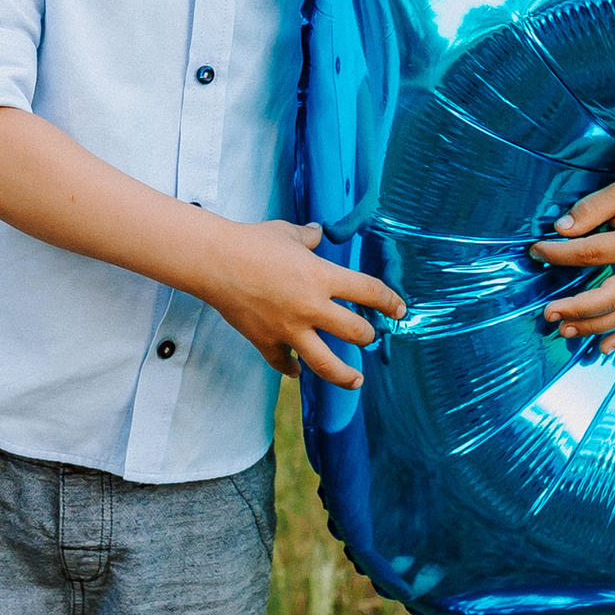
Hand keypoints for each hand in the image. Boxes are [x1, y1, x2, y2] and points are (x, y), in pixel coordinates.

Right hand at [195, 217, 407, 388]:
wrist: (215, 261)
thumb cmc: (252, 242)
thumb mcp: (287, 233)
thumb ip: (308, 238)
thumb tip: (317, 233)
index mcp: (322, 278)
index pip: (369, 292)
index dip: (389, 302)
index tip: (399, 310)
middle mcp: (312, 307)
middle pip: (356, 332)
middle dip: (368, 336)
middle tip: (370, 337)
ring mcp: (289, 329)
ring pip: (327, 363)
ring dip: (345, 374)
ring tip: (356, 381)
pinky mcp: (267, 341)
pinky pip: (284, 363)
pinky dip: (291, 369)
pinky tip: (297, 371)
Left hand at [529, 151, 614, 353]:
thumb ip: (591, 209)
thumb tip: (560, 229)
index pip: (591, 253)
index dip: (559, 254)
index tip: (536, 251)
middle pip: (609, 297)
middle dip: (575, 308)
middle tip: (547, 312)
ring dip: (592, 327)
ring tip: (563, 330)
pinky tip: (603, 348)